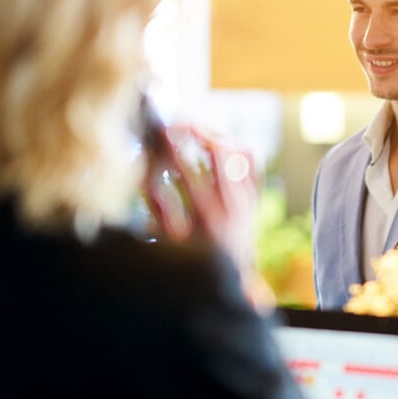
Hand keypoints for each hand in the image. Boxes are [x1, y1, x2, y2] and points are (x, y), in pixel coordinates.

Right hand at [143, 125, 275, 310]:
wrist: (232, 276)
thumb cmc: (193, 259)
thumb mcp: (170, 239)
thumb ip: (157, 205)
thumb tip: (141, 171)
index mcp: (211, 220)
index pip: (194, 174)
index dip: (177, 149)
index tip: (161, 131)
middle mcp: (236, 206)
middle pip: (224, 153)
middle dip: (199, 131)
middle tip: (177, 121)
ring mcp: (250, 199)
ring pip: (241, 151)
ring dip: (217, 135)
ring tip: (193, 129)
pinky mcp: (256, 194)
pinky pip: (251, 158)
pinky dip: (234, 144)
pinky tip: (215, 140)